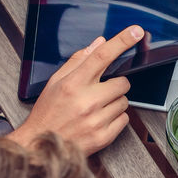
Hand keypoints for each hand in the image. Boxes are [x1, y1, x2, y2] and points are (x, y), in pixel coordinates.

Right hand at [12, 25, 142, 153]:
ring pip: (124, 102)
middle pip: (122, 82)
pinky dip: (116, 118)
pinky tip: (99, 120)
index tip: (136, 31)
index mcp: (73, 84)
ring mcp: (96, 120)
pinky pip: (124, 119)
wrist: (41, 146)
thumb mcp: (55, 82)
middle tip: (100, 92)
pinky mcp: (103, 137)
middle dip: (114, 85)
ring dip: (114, 103)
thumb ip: (78, 60)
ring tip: (96, 108)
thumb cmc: (48, 112)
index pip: (101, 56)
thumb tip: (99, 43)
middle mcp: (86, 101)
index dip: (121, 41)